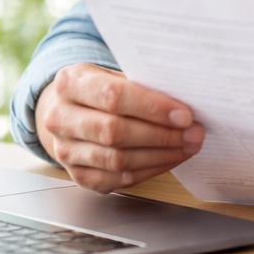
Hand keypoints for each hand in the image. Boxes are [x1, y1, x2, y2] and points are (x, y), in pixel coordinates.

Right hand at [35, 63, 203, 191]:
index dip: (152, 108)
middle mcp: (59, 118)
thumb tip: (185, 102)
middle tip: (194, 134)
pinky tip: (170, 159)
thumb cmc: (99, 90)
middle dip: (161, 135)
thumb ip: (141, 85)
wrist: (68, 111)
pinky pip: (118, 179)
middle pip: (115, 132)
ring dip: (160, 155)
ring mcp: (65, 151)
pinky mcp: (78, 176)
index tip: (184, 115)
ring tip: (187, 146)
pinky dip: (150, 170)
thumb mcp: (113, 74)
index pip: (113, 96)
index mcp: (69, 83)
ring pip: (117, 159)